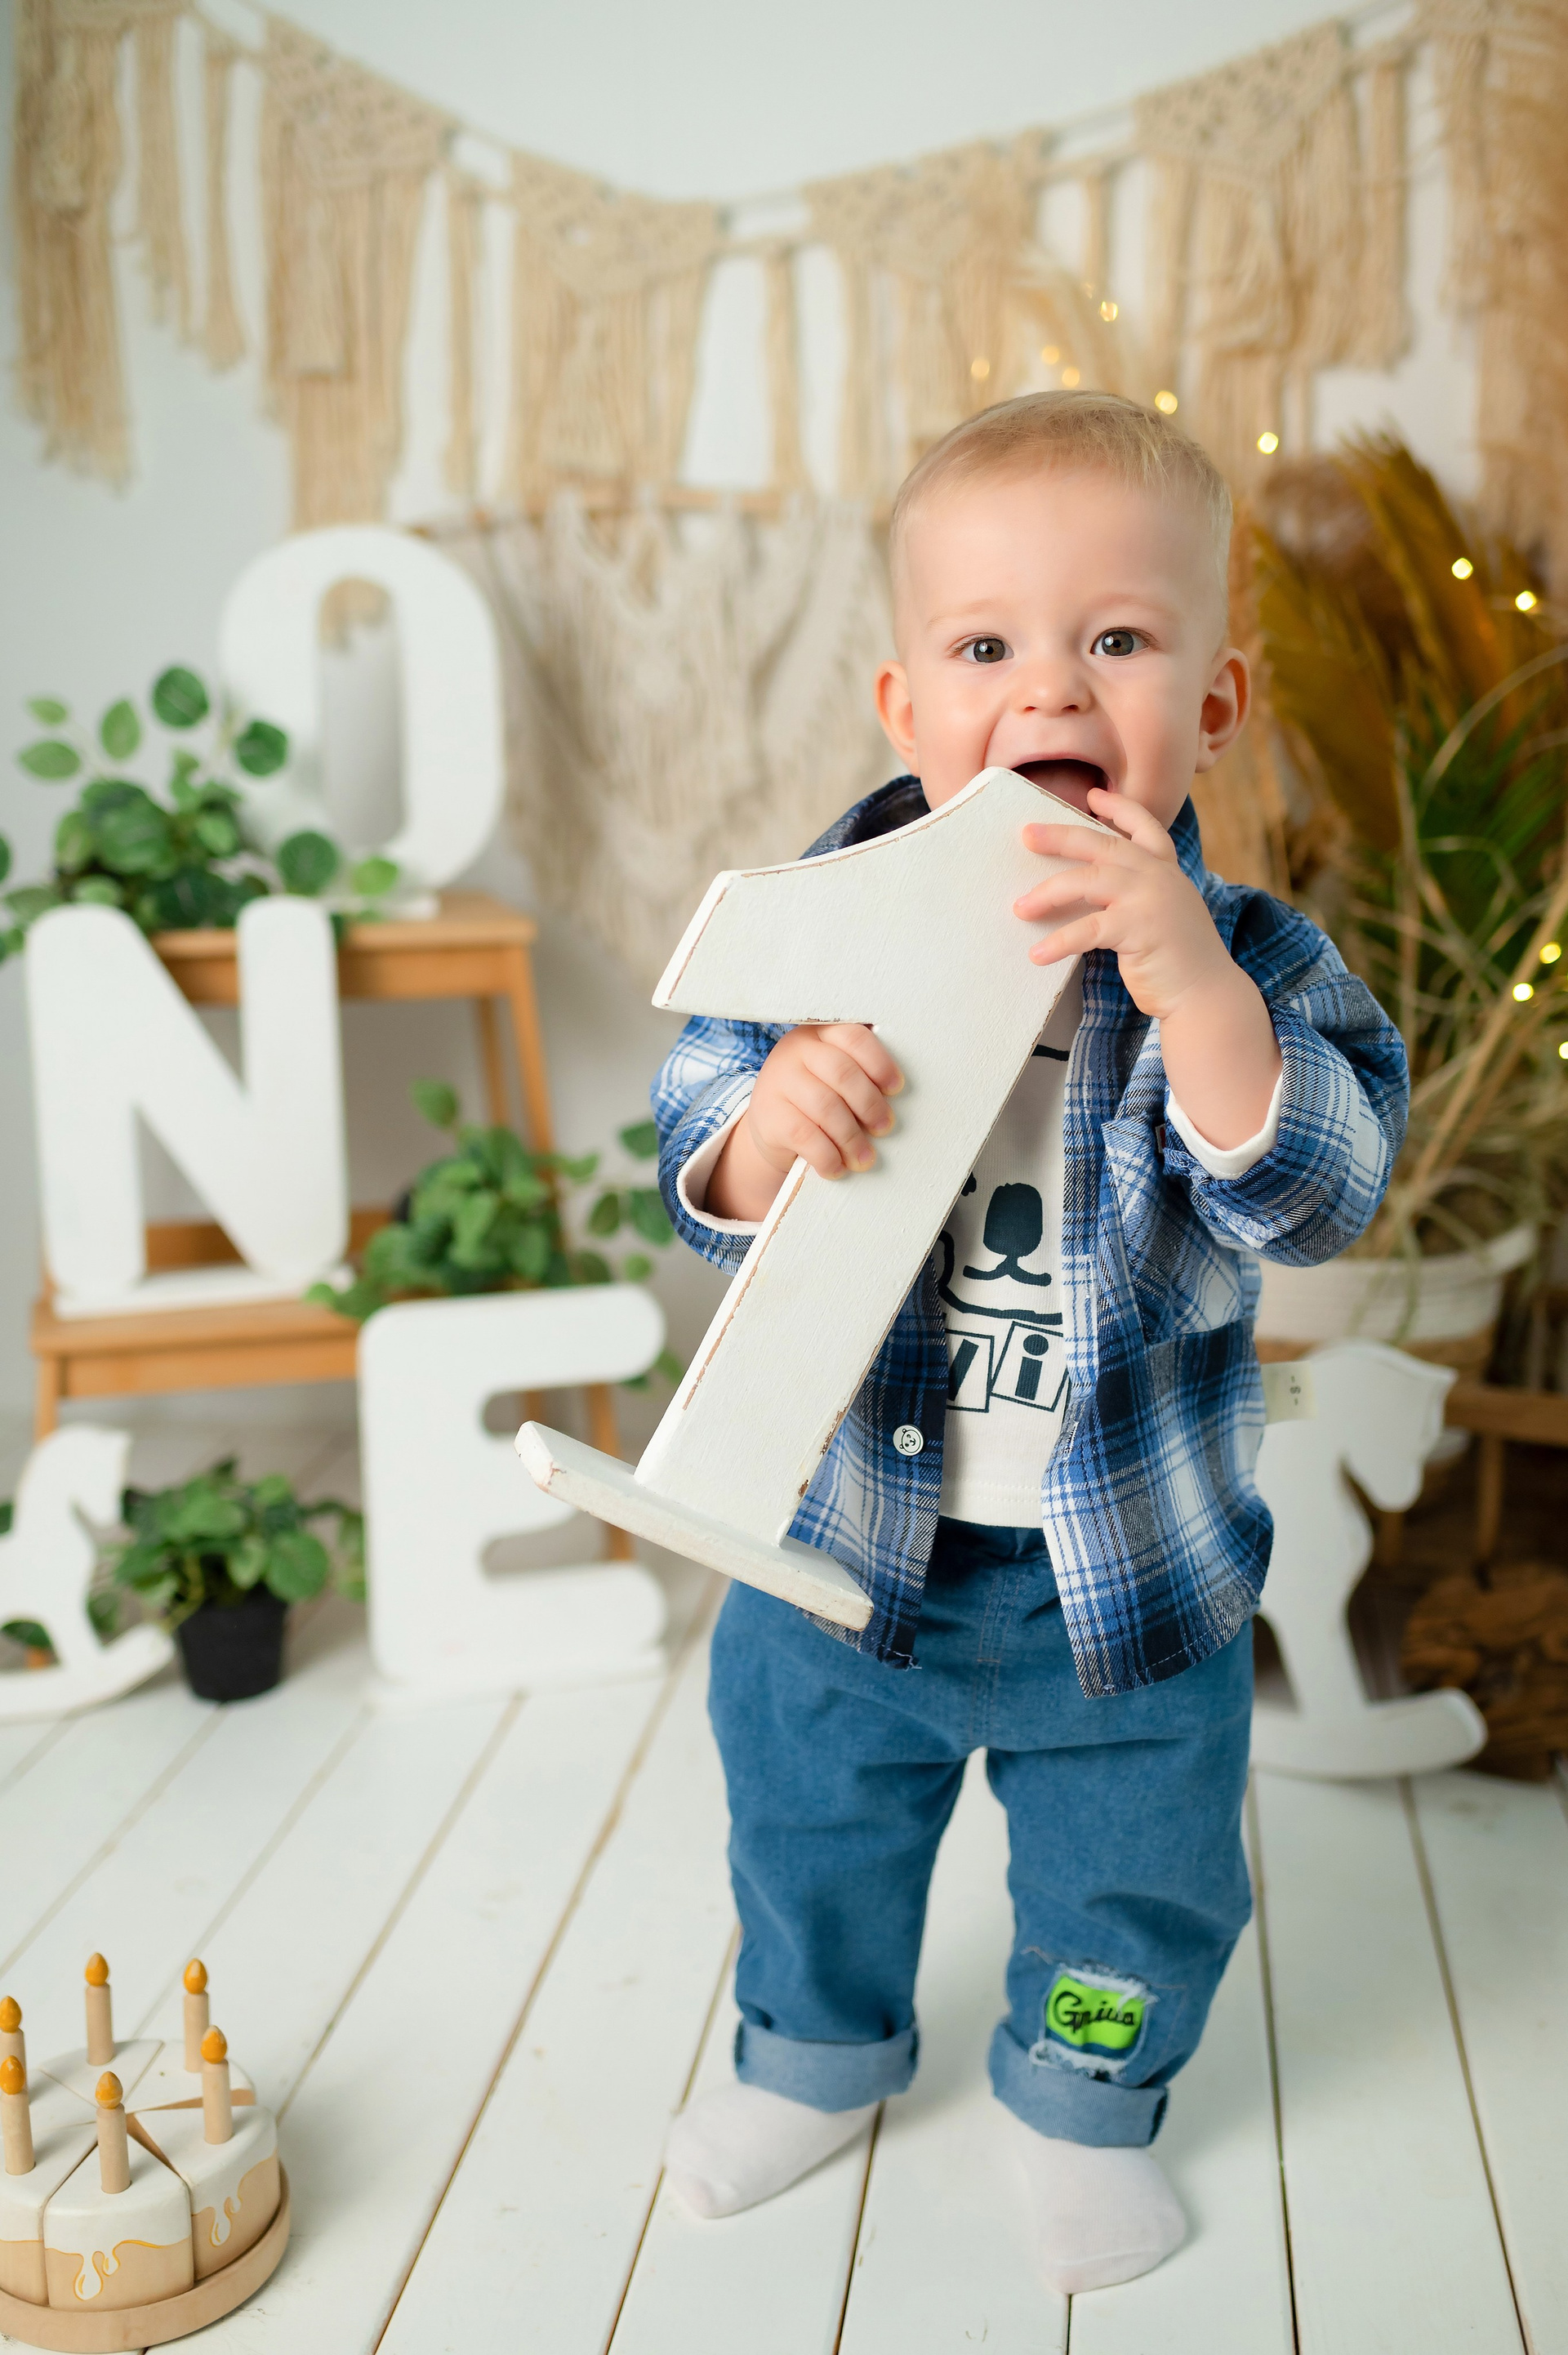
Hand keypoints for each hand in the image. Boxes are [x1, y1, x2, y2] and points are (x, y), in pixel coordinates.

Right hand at [706, 1023, 902, 1220]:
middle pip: (842, 1073)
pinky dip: (827, 1156)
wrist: (770, 1127)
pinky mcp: (769, 1116)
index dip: (880, 1063)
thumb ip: (858, 1075)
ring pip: (826, 1107)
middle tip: (884, 1127)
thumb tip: (895, 1102)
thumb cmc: (815, 1100)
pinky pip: (806, 1136)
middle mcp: (795, 1051)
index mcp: (819, 1034)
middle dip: (870, 1104)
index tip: (896, 1089)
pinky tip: (837, 1168)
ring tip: (865, 1158)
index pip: (853, 1036)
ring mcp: (778, 1081)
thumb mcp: (832, 1077)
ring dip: (852, 1138)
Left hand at [1016, 787, 1281, 1148]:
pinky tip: (1037, 955)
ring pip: (1088, 881)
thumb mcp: (1161, 916)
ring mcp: (1151, 899)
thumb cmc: (1178, 961)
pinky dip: (1059, 941)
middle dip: (1061, 836)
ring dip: (1049, 892)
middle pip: (1102, 845)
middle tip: (1027, 834)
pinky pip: (1088, 929)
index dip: (1119, 809)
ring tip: (1020, 907)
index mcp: (1167, 871)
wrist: (1207, 995)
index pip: (1145, 827)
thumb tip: (1082, 892)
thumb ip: (1135, 897)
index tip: (1093, 795)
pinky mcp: (1140, 929)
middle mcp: (1160, 877)